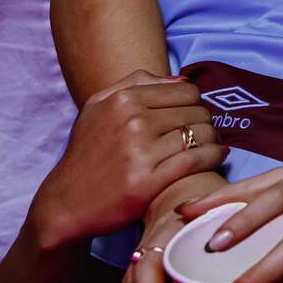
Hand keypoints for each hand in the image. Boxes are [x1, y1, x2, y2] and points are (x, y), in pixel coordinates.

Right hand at [30, 71, 225, 251]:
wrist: (65, 203)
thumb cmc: (87, 153)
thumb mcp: (97, 107)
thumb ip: (135, 83)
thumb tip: (181, 79)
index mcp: (123, 100)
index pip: (186, 91)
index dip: (196, 103)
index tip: (194, 116)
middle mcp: (132, 122)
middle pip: (197, 112)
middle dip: (206, 122)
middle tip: (205, 134)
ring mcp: (139, 152)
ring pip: (201, 134)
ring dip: (213, 140)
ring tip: (211, 146)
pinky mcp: (146, 181)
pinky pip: (196, 160)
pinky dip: (213, 156)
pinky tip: (216, 157)